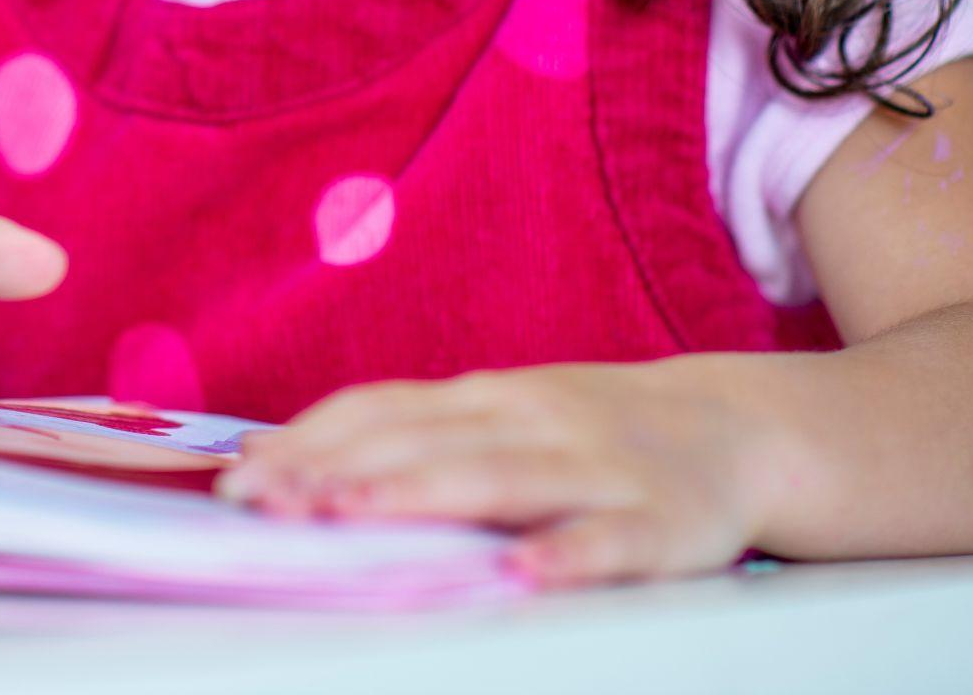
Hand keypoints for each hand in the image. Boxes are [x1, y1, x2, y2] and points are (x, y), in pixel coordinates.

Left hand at [212, 362, 773, 586]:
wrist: (734, 428)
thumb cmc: (589, 434)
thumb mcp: (501, 419)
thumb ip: (411, 438)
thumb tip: (288, 462)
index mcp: (487, 397)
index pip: (382, 411)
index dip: (309, 441)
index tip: (238, 477)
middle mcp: (531, 419)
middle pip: (422, 443)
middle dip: (338, 472)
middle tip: (265, 503)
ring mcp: (595, 466)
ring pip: (498, 479)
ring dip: (419, 497)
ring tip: (350, 517)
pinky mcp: (660, 522)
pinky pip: (609, 540)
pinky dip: (566, 554)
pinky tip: (524, 574)